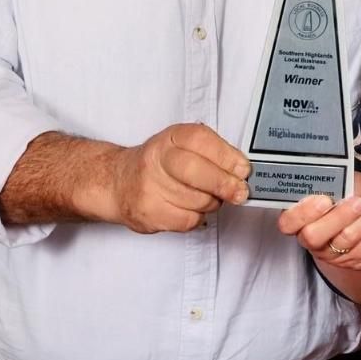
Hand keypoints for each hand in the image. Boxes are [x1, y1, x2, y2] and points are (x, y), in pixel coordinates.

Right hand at [97, 123, 249, 233]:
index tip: (243, 169)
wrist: (117, 182)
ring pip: (197, 200)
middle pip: (197, 172)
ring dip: (212, 202)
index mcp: (170, 138)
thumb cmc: (159, 164)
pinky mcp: (148, 213)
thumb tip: (242, 170)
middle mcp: (156, 159)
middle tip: (240, 192)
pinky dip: (197, 217)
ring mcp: (149, 187)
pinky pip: (187, 220)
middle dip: (224, 184)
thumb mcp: (182, 146)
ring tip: (207, 197)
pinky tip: (191, 208)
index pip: (200, 140)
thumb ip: (212, 153)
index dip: (226, 156)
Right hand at [278, 173, 360, 273]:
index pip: (287, 223)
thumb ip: (336, 179)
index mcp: (300, 217)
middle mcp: (311, 238)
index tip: (324, 199)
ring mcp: (331, 253)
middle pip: (314, 237)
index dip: (302, 213)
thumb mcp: (342, 180)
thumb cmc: (352, 191)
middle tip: (358, 201)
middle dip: (338, 218)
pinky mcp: (353, 260)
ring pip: (346, 239)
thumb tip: (338, 169)